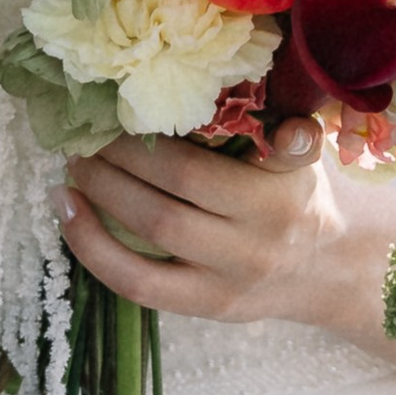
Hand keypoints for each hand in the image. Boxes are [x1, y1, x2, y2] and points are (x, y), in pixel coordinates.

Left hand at [60, 116, 341, 329]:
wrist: (328, 271)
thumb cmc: (298, 196)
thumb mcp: (304, 158)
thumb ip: (282, 131)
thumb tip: (243, 88)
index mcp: (277, 194)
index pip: (202, 167)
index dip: (153, 143)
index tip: (120, 109)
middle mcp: (254, 240)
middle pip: (169, 197)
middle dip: (116, 160)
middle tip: (86, 131)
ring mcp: (227, 279)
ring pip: (150, 235)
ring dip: (100, 194)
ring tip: (73, 164)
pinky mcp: (204, 306)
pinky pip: (137, 284)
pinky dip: (93, 248)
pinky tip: (68, 213)